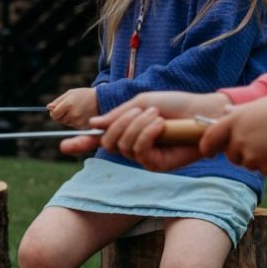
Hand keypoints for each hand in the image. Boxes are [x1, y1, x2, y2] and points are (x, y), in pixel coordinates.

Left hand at [47, 87, 98, 127]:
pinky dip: (75, 122)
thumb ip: (58, 101)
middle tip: (70, 108)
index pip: (54, 115)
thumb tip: (48, 108)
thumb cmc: (84, 95)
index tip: (58, 109)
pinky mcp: (84, 127)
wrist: (102, 100)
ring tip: (78, 110)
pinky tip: (82, 115)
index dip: (54, 112)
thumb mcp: (70, 93)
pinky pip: (73, 126)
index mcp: (69, 104)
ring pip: (66, 123)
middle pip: (59, 120)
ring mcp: (79, 122)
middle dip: (62, 115)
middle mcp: (73, 115)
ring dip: (69, 118)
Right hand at [83, 91, 230, 170]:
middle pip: (107, 143)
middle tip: (140, 110)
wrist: (203, 111)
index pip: (99, 140)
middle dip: (120, 123)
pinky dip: (146, 134)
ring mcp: (144, 157)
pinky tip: (160, 125)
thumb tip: (93, 124)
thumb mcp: (142, 102)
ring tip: (157, 116)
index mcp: (128, 129)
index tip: (63, 146)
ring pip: (123, 146)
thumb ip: (118, 115)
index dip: (80, 143)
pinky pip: (138, 151)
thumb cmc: (176, 104)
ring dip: (138, 125)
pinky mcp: (157, 164)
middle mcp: (133, 145)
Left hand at [198, 91, 266, 176]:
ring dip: (259, 158)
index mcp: (235, 120)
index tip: (209, 151)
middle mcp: (240, 140)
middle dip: (241, 152)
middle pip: (231, 155)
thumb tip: (224, 113)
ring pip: (249, 164)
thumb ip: (241, 112)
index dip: (208, 146)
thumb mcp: (264, 104)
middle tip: (263, 141)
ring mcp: (254, 157)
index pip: (210, 138)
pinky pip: (266, 171)